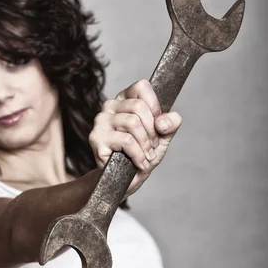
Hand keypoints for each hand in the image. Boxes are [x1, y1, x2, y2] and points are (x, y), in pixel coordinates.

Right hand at [89, 79, 181, 196]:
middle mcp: (110, 106)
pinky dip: (138, 154)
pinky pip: (125, 140)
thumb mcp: (162, 137)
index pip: (142, 87)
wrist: (125, 181)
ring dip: (145, 144)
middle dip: (152, 131)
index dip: (155, 107)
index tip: (157, 126)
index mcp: (125, 99)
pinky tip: (139, 162)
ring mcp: (101, 121)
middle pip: (139, 107)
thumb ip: (170, 124)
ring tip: (146, 156)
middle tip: (151, 146)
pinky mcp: (96, 138)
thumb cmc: (141, 155)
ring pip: (132, 122)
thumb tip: (162, 122)